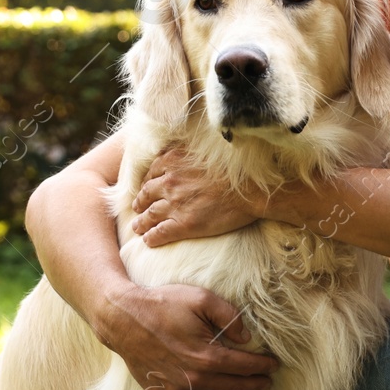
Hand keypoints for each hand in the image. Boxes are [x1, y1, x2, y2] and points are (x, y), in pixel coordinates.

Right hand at [97, 281, 277, 389]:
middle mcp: (193, 379)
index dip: (263, 367)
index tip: (274, 365)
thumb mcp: (201, 298)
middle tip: (266, 381)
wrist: (123, 318)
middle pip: (233, 388)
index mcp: (206, 356)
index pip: (244, 367)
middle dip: (254, 385)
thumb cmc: (162, 305)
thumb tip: (245, 337)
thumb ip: (229, 316)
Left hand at [132, 146, 263, 245]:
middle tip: (137, 208)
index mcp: (174, 161)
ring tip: (137, 227)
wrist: (251, 190)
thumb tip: (179, 149)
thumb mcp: (206, 149)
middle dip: (140, 202)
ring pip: (150, 215)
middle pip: (146, 194)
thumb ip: (189, 150)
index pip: (152, 173)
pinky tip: (148, 241)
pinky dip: (151, 237)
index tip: (146, 187)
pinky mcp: (184, 224)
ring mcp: (175, 204)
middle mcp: (170, 182)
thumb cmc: (236, 169)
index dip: (147, 182)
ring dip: (141, 222)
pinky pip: (160, 233)